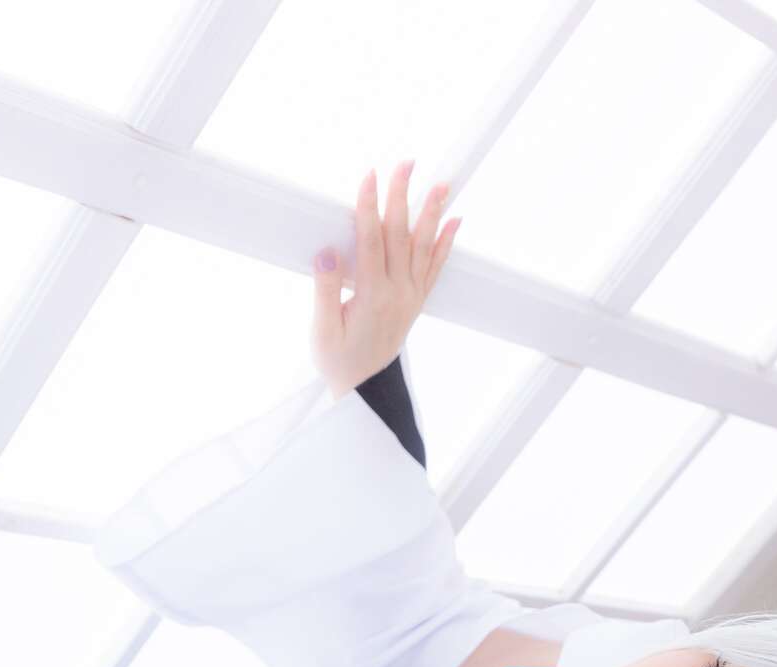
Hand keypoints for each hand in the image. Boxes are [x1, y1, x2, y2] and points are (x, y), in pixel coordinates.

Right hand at [310, 158, 459, 395]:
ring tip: (441, 183)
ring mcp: (411, 296)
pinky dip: (446, 243)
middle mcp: (397, 292)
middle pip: (401, 235)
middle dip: (402, 196)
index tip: (369, 176)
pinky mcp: (416, 301)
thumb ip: (325, 290)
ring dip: (433, 213)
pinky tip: (454, 221)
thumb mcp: (322, 330)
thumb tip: (327, 252)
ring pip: (424, 247)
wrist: (365, 391)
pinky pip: (435, 267)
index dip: (369, 206)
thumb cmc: (338, 361)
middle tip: (406, 163)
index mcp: (371, 296)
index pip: (371, 241)